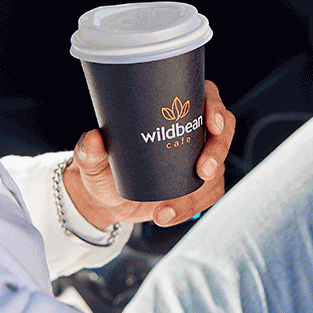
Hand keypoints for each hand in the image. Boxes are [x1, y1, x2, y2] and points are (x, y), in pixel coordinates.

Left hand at [64, 80, 236, 228]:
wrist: (106, 198)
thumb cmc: (104, 168)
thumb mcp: (93, 159)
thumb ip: (90, 150)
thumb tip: (93, 138)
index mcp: (174, 108)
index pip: (207, 98)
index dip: (216, 108)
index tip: (212, 124)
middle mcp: (192, 131)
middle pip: (223, 133)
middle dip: (218, 152)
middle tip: (203, 171)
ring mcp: (198, 158)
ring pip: (218, 170)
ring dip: (200, 191)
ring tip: (165, 208)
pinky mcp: (199, 186)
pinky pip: (209, 195)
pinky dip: (193, 207)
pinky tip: (168, 214)